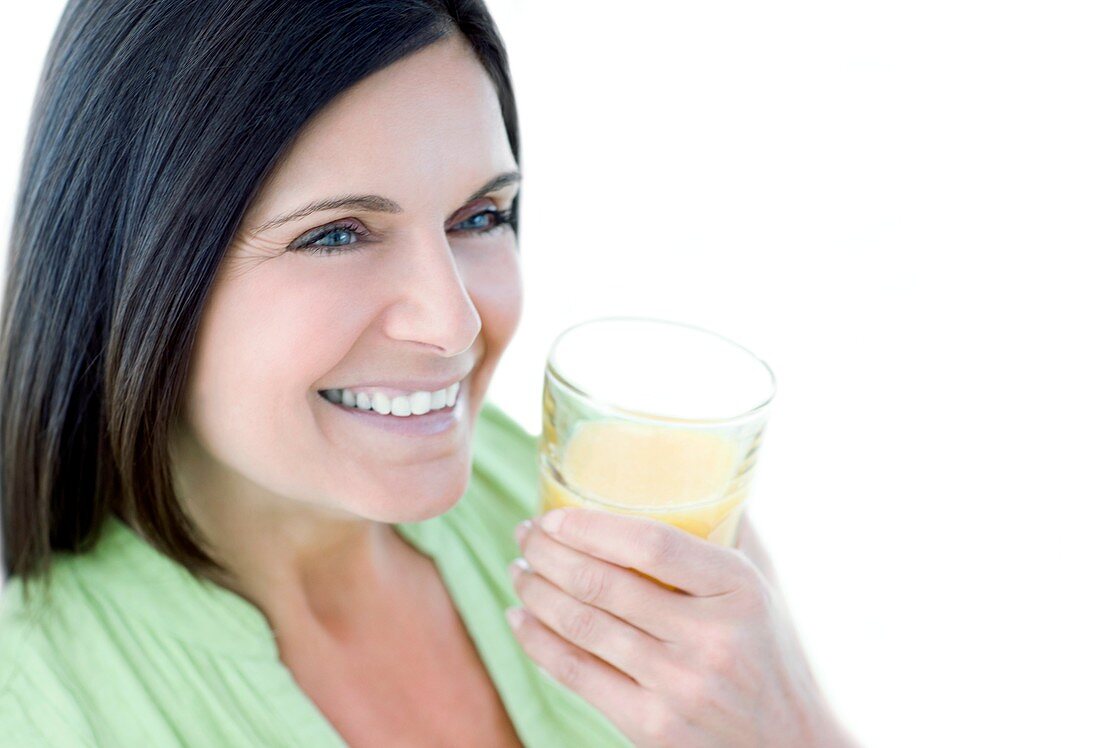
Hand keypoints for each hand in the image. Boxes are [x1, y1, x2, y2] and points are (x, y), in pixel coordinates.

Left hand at [507, 507, 855, 747]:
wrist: (790, 743)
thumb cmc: (769, 650)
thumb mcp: (764, 585)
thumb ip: (731, 530)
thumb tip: (694, 463)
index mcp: (738, 590)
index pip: (652, 545)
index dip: (591, 527)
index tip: (554, 515)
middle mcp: (711, 639)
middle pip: (604, 584)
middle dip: (547, 552)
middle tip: (525, 534)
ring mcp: (679, 687)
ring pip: (582, 626)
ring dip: (535, 591)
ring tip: (519, 569)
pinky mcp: (652, 728)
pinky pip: (576, 674)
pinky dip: (537, 642)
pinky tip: (519, 618)